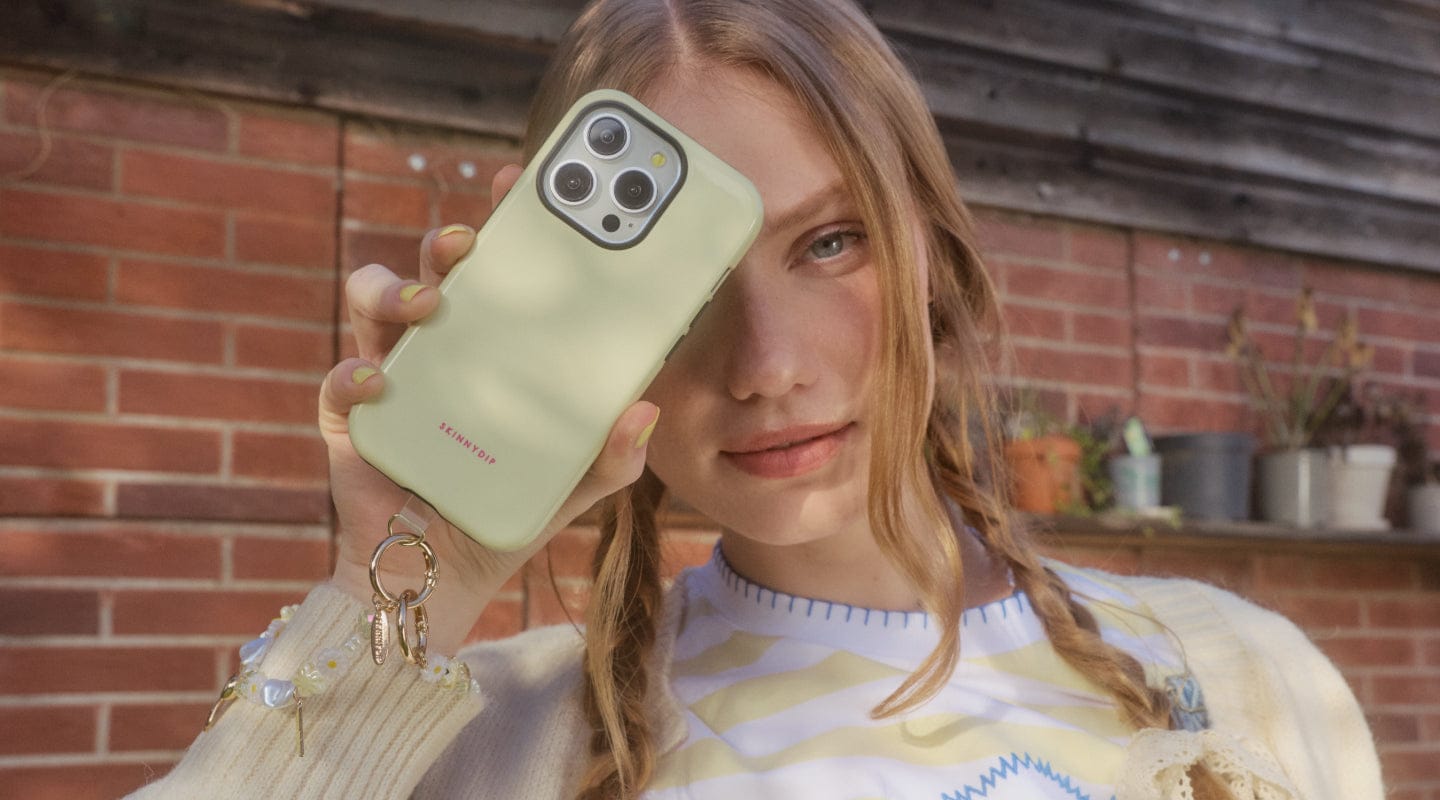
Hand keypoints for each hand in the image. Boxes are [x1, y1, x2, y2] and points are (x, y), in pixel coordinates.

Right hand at [318, 165, 660, 653]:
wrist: (440, 580)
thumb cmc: (507, 514)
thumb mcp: (575, 484)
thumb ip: (614, 455)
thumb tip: (646, 409)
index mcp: (491, 349)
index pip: (496, 271)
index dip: (502, 220)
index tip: (519, 181)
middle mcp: (439, 351)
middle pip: (433, 272)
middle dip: (447, 242)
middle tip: (469, 240)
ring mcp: (392, 380)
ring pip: (374, 304)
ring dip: (393, 289)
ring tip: (426, 305)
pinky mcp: (353, 423)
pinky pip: (341, 385)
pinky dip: (354, 376)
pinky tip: (380, 383)